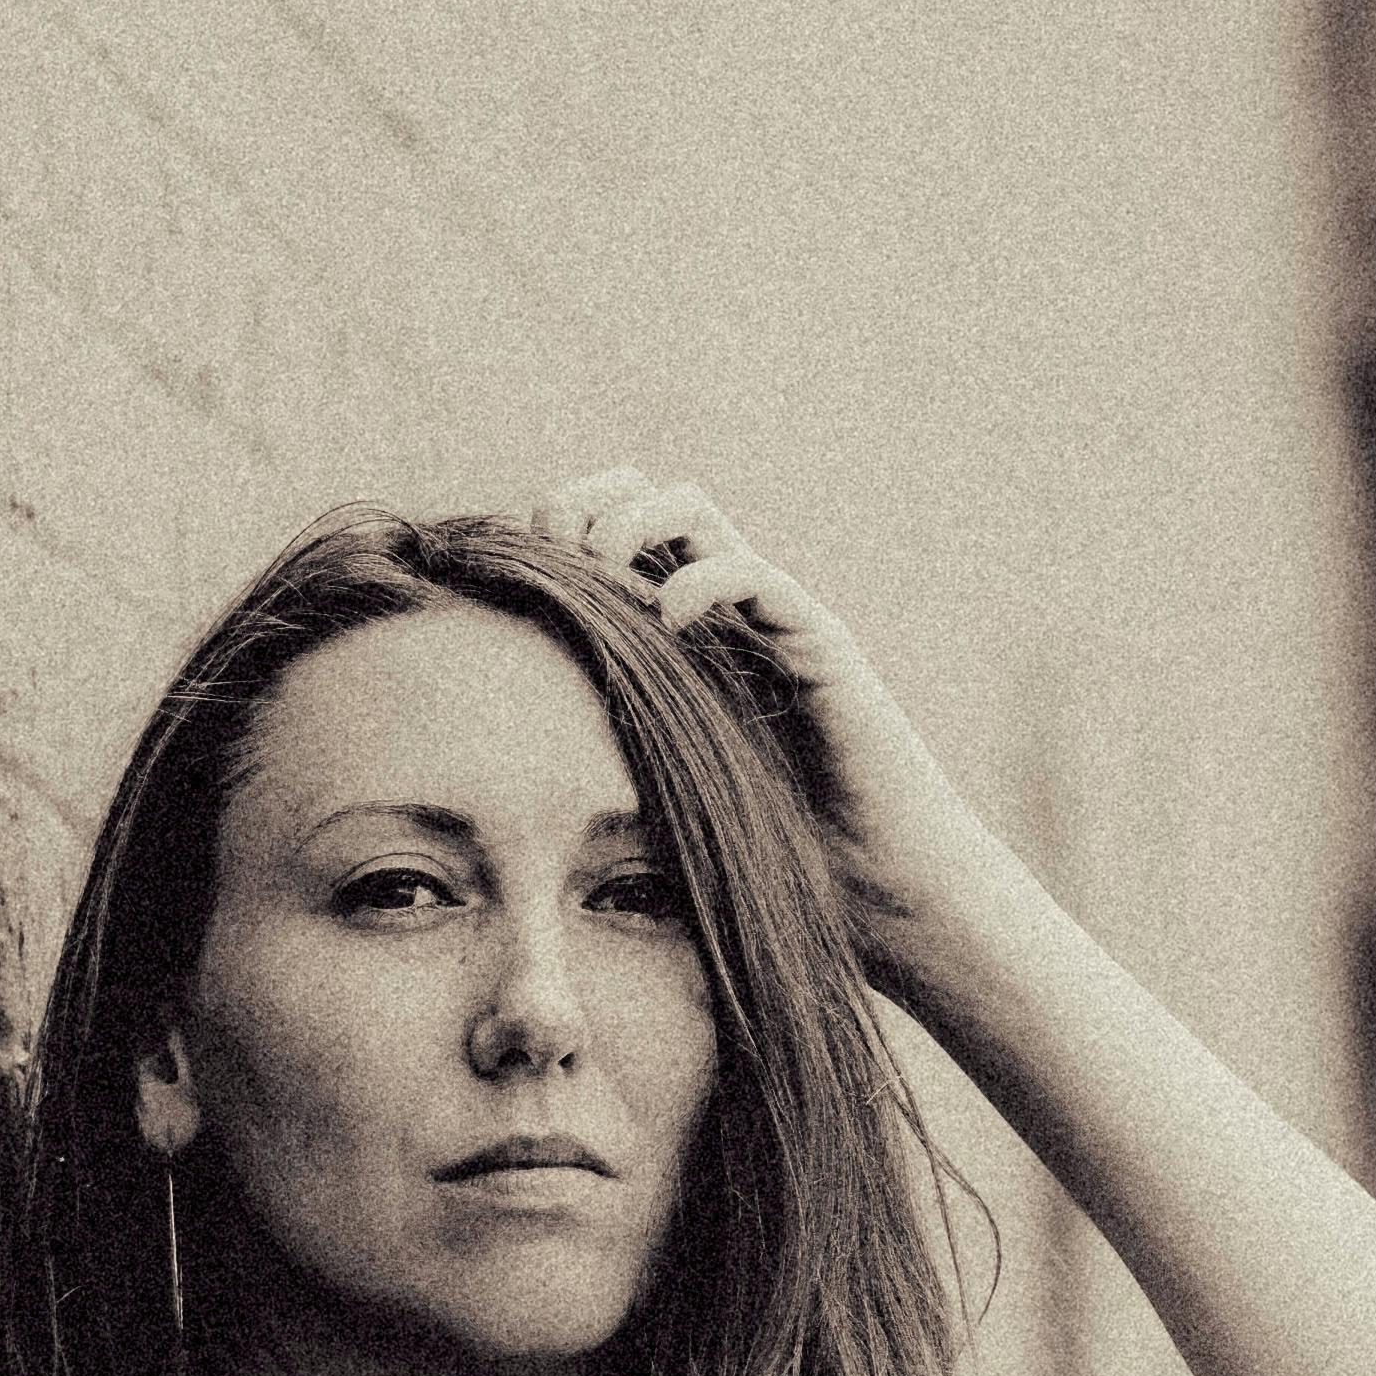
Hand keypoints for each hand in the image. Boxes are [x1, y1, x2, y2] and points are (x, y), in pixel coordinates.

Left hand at [536, 473, 989, 961]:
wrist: (881, 883)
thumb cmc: (768, 852)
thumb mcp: (654, 788)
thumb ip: (597, 748)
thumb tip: (493, 755)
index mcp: (680, 630)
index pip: (613, 529)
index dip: (559, 527)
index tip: (519, 569)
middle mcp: (725, 607)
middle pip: (647, 493)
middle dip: (586, 502)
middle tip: (553, 555)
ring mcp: (772, 616)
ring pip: (694, 509)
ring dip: (631, 523)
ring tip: (601, 576)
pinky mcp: (818, 642)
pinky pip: (752, 574)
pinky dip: (700, 582)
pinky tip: (669, 626)